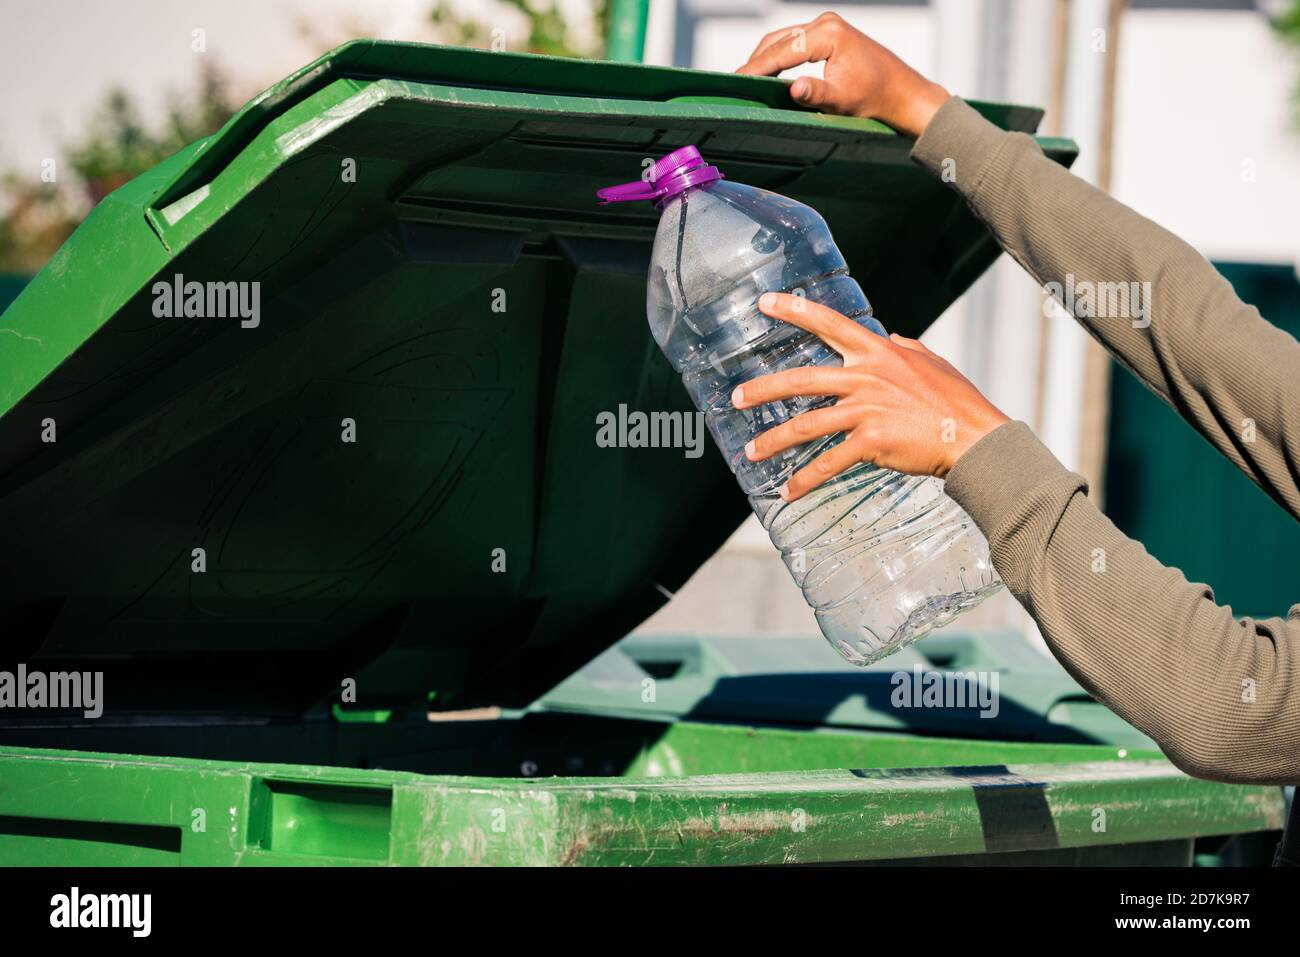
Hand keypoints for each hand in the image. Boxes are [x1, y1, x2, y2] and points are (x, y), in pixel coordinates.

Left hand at [732, 293, 1009, 500]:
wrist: (974, 436)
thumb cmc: (955, 399)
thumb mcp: (930, 361)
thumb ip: (904, 348)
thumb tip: (891, 337)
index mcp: (878, 353)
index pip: (829, 323)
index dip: (795, 311)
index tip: (765, 302)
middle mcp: (867, 376)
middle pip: (801, 380)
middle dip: (763, 389)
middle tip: (735, 399)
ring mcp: (867, 408)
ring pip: (806, 425)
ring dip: (774, 441)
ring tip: (751, 453)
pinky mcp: (872, 440)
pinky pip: (829, 461)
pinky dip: (806, 479)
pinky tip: (789, 491)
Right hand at [736, 12, 949, 137]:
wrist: (901, 93)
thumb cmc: (875, 98)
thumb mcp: (842, 99)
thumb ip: (816, 93)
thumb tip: (793, 89)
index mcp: (828, 33)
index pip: (782, 51)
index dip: (756, 67)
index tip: (736, 81)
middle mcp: (826, 23)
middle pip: (778, 40)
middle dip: (755, 61)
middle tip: (734, 82)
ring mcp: (827, 25)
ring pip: (784, 38)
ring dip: (765, 57)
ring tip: (746, 78)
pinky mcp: (829, 33)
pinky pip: (794, 41)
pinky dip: (778, 55)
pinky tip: (768, 71)